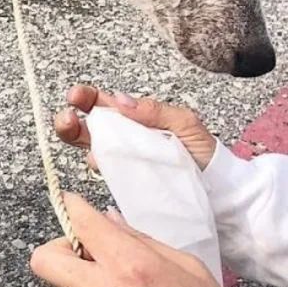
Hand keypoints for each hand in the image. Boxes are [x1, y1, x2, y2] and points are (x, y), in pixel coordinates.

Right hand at [54, 84, 216, 169]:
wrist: (220, 190)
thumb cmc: (205, 154)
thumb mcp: (185, 123)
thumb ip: (155, 111)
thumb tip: (119, 100)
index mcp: (134, 118)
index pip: (103, 104)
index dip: (86, 98)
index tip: (76, 96)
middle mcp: (122, 138)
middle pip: (85, 126)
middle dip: (69, 118)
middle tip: (67, 116)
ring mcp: (121, 160)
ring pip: (88, 146)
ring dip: (74, 136)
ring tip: (72, 129)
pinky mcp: (124, 181)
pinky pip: (103, 171)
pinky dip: (95, 163)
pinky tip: (96, 160)